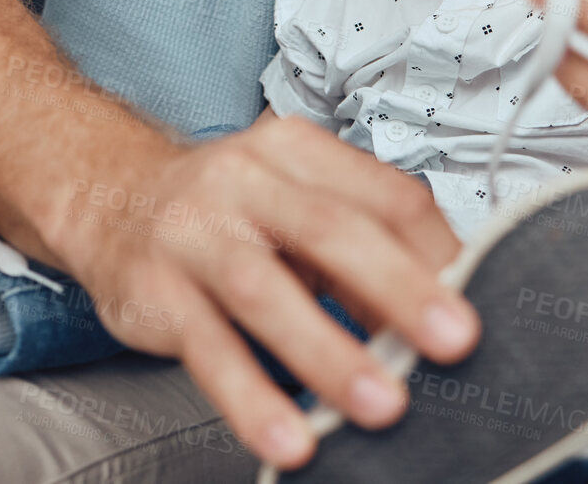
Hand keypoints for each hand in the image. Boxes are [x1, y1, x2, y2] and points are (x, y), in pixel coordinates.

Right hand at [48, 115, 477, 469]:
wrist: (110, 198)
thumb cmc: (226, 210)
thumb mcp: (298, 207)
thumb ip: (366, 255)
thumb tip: (442, 316)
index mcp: (295, 151)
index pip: (383, 194)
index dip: (436, 253)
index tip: (477, 303)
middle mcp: (243, 180)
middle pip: (329, 229)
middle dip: (397, 288)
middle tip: (452, 342)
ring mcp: (193, 233)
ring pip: (264, 291)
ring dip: (327, 352)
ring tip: (379, 406)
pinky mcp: (154, 291)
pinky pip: (207, 349)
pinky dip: (251, 397)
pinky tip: (288, 437)